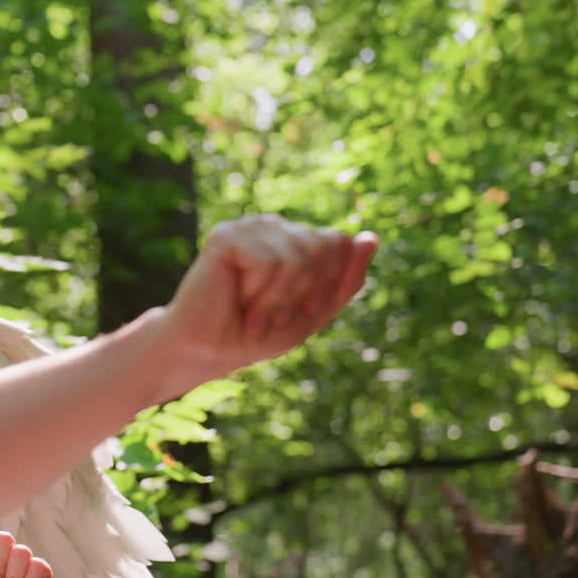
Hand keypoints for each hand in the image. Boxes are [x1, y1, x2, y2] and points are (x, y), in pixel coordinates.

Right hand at [165, 214, 378, 379]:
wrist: (207, 351)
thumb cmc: (255, 334)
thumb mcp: (314, 313)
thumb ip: (346, 279)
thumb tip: (370, 237)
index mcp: (295, 238)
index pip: (340, 243)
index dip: (326, 286)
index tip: (297, 313)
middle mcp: (274, 226)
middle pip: (324, 246)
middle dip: (305, 293)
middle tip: (273, 315)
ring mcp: (249, 228)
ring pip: (299, 257)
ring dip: (279, 299)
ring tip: (254, 312)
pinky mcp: (227, 236)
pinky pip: (270, 262)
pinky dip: (260, 295)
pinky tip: (239, 302)